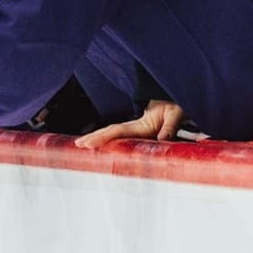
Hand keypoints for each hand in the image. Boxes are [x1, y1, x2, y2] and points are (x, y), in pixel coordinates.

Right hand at [75, 100, 190, 149]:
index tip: (89, 142)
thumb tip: (161, 139)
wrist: (175, 104)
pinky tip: (97, 148)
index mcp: (140, 124)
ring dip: (95, 139)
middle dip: (93, 137)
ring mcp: (133, 130)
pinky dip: (105, 142)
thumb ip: (170, 126)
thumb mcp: (175, 114)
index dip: (102, 137)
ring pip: (111, 134)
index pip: (117, 130)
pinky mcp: (135, 134)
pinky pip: (118, 138)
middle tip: (78, 145)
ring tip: (79, 146)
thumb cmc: (175, 108)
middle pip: (109, 131)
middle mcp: (133, 127)